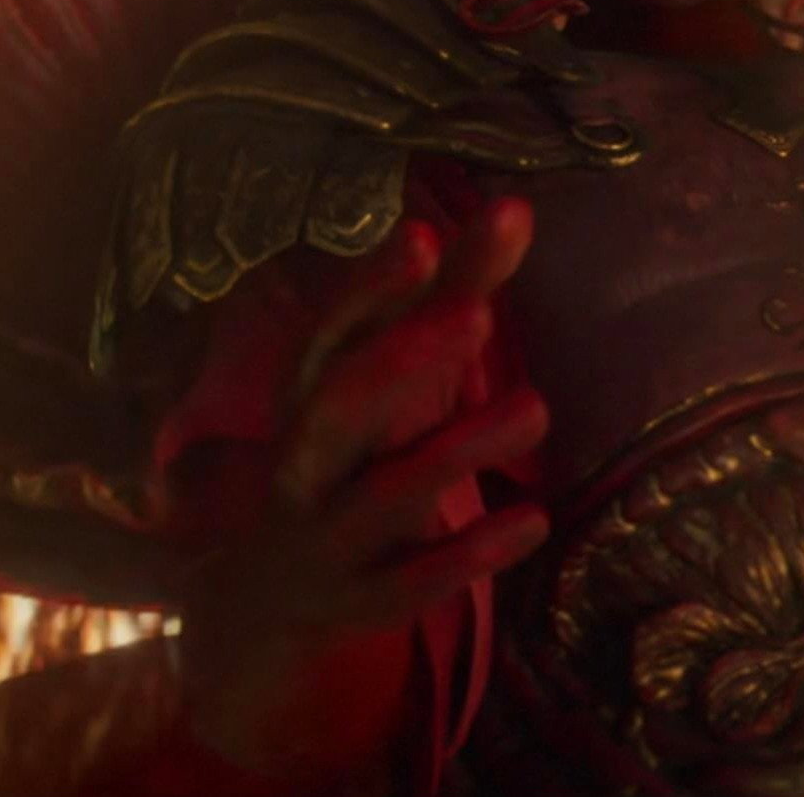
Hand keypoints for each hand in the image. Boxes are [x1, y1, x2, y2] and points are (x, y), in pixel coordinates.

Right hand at [169, 198, 549, 787]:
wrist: (266, 593)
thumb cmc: (354, 447)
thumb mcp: (399, 369)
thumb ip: (457, 290)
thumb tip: (516, 205)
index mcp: (310, 389)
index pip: (332, 331)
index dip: (373, 288)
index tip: (423, 237)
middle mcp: (304, 458)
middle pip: (336, 409)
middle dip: (399, 361)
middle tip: (476, 312)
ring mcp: (329, 532)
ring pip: (383, 494)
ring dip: (456, 450)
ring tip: (537, 406)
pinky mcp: (363, 598)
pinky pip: (411, 579)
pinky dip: (469, 552)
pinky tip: (534, 519)